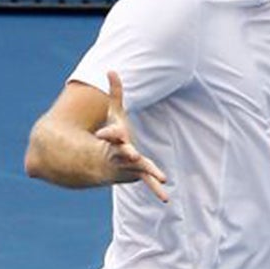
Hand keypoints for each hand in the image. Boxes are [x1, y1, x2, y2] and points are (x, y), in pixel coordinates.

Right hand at [97, 71, 169, 201]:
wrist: (103, 161)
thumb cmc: (113, 134)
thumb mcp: (114, 113)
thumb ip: (115, 92)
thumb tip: (111, 69)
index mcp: (113, 138)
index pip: (111, 133)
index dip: (110, 133)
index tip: (105, 134)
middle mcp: (119, 153)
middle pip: (123, 152)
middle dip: (127, 153)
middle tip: (132, 154)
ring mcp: (129, 165)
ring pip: (139, 167)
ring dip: (149, 171)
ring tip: (161, 177)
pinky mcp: (138, 174)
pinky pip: (148, 181)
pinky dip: (156, 188)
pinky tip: (166, 199)